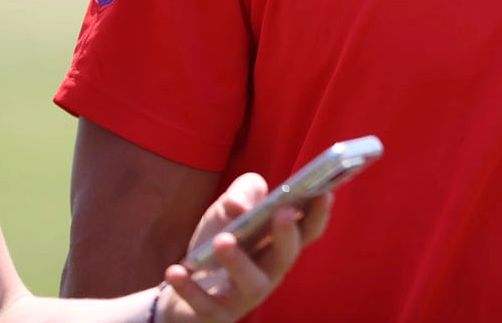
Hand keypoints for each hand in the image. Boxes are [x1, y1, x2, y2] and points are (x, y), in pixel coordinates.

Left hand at [155, 172, 332, 321]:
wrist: (182, 283)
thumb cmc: (218, 241)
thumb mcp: (228, 207)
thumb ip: (243, 191)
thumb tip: (239, 205)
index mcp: (279, 243)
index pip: (308, 230)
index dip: (319, 213)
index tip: (325, 191)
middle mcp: (270, 270)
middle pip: (287, 256)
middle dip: (288, 235)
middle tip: (282, 212)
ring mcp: (245, 295)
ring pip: (253, 283)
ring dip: (239, 262)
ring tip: (222, 240)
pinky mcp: (216, 314)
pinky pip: (206, 304)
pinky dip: (190, 288)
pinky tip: (176, 270)